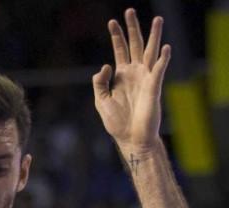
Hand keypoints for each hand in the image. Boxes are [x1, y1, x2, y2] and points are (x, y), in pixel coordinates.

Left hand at [92, 9, 170, 152]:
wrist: (130, 137)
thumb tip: (104, 65)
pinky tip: (165, 47)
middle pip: (136, 45)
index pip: (119, 50)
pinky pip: (159, 70)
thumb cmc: (116, 121)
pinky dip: (162, 59)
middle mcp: (135, 73)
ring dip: (154, 36)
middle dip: (133, 28)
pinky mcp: (154, 87)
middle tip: (130, 11)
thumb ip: (100, 82)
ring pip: (150, 52)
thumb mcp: (101, 100)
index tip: (111, 21)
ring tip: (157, 19)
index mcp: (122, 75)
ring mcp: (146, 78)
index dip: (116, 36)